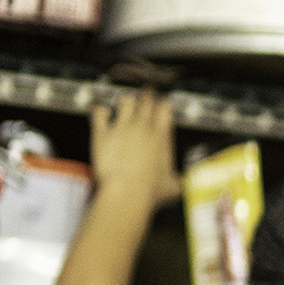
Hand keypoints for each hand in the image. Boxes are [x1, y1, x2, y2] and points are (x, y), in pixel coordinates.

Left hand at [89, 92, 180, 209]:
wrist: (128, 191)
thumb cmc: (150, 190)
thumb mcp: (173, 186)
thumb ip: (179, 180)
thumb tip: (184, 183)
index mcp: (161, 136)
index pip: (165, 109)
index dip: (163, 104)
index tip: (163, 102)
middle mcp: (143, 127)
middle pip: (147, 101)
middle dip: (147, 96)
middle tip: (147, 93)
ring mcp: (122, 127)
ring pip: (126, 102)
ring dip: (127, 100)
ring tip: (126, 100)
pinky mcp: (102, 133)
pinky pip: (99, 113)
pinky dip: (100, 111)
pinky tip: (101, 111)